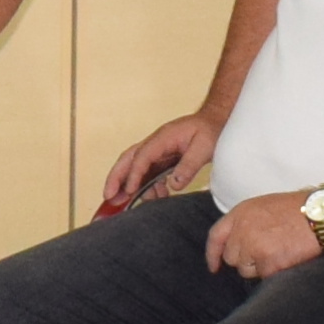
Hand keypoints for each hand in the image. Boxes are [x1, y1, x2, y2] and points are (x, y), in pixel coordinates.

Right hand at [95, 115, 213, 218]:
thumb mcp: (204, 147)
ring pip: (134, 166)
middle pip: (128, 159)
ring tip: (127, 203)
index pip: (142, 156)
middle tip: (108, 197)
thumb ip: (189, 165)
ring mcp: (157, 150)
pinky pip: (147, 172)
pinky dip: (145, 185)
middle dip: (115, 177)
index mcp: (163, 138)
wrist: (215, 120)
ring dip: (128, 185)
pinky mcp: (162, 158)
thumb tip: (174, 184)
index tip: (130, 190)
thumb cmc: (211, 130)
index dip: (134, 174)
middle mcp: (156, 143)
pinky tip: (154, 197)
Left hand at [202, 191, 323, 282]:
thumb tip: (237, 243)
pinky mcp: (267, 261)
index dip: (212, 254)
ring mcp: (253, 246)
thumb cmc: (297, 209)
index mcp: (240, 213)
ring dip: (259, 267)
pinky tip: (286, 257)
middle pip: (232, 257)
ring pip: (246, 270)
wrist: (320, 215)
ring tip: (279, 251)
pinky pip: (263, 275)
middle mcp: (242, 229)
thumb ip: (245, 223)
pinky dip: (274, 271)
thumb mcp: (264, 207)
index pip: (215, 236)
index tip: (214, 267)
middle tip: (267, 252)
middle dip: (245, 260)